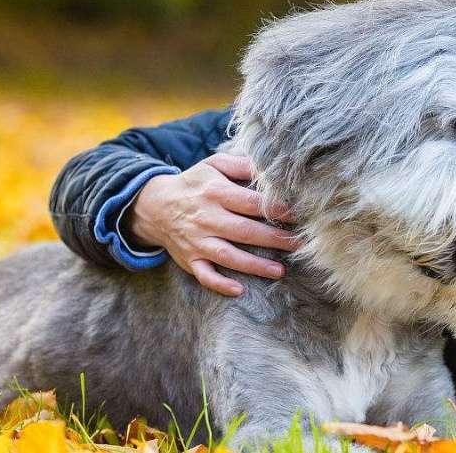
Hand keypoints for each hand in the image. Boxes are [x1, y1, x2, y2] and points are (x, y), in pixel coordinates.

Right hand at [124, 153, 300, 296]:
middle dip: (275, 239)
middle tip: (301, 244)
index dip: (277, 209)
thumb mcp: (214, 165)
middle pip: (246, 231)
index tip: (299, 215)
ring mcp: (198, 241)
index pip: (252, 203)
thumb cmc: (194, 184)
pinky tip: (239, 290)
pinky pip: (204, 275)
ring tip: (280, 271)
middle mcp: (207, 218)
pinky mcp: (190, 259)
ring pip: (229, 256)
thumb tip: (270, 167)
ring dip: (255, 265)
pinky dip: (219, 284)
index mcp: (216, 193)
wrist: (154, 206)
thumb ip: (241, 165)